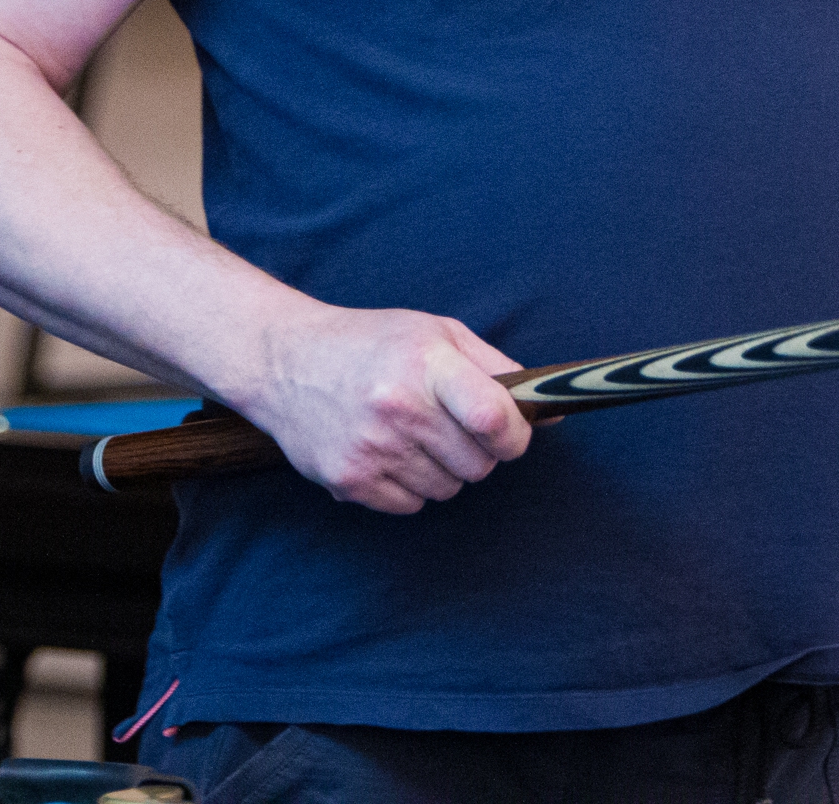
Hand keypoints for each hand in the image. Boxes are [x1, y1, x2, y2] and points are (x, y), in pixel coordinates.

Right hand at [233, 304, 533, 513]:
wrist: (285, 362)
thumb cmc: (371, 343)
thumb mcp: (438, 333)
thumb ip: (498, 369)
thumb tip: (553, 409)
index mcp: (425, 364)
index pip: (494, 417)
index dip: (517, 434)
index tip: (513, 433)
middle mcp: (397, 408)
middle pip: (479, 463)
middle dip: (478, 450)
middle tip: (452, 425)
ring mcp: (371, 449)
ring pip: (449, 488)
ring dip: (443, 468)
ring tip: (413, 432)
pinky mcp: (349, 481)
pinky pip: (412, 505)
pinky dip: (410, 485)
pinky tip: (388, 451)